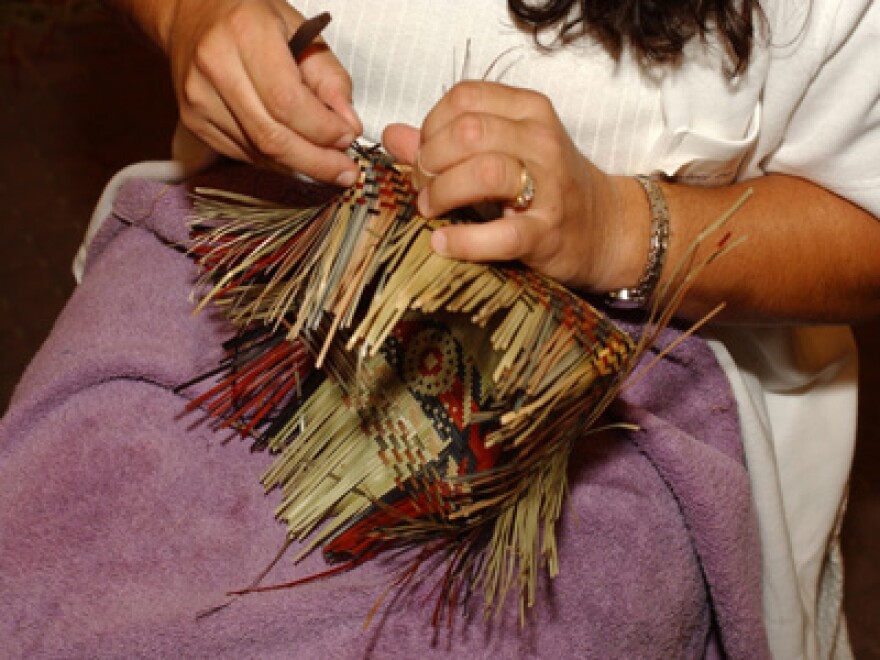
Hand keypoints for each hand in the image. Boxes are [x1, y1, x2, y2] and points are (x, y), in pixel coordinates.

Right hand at [157, 0, 361, 183]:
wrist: (191, 15)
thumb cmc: (254, 18)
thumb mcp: (302, 32)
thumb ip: (330, 79)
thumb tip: (350, 126)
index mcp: (244, 34)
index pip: (287, 102)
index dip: (322, 130)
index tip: (349, 138)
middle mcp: (215, 67)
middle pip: (271, 137)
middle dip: (316, 162)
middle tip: (345, 171)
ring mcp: (199, 99)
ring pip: (259, 153)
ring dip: (300, 164)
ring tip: (326, 161)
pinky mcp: (194, 122)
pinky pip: (245, 154)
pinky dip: (276, 160)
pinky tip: (294, 152)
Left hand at [382, 81, 644, 292]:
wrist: (605, 229)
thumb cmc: (545, 187)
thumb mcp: (501, 152)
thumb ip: (445, 142)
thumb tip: (392, 135)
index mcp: (529, 110)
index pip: (463, 98)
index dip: (431, 126)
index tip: (425, 155)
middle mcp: (541, 140)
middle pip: (467, 131)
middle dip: (430, 160)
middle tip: (422, 187)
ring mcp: (549, 186)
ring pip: (481, 171)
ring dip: (441, 193)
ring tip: (431, 210)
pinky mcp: (547, 233)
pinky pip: (499, 234)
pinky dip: (462, 241)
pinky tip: (442, 243)